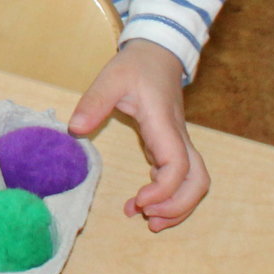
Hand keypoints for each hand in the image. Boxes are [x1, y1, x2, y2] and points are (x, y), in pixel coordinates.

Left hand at [69, 39, 209, 230]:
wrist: (158, 54)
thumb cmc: (137, 65)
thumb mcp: (111, 77)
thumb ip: (94, 102)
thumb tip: (75, 129)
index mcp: (163, 124)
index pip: (178, 165)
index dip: (164, 190)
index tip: (139, 201)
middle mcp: (177, 137)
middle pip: (198, 180)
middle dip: (178, 206)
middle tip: (147, 218)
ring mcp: (178, 142)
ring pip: (195, 182)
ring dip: (177, 205)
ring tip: (148, 220)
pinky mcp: (171, 146)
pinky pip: (182, 177)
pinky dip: (170, 196)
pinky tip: (146, 202)